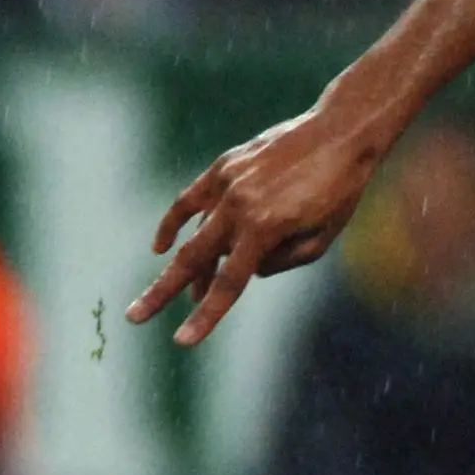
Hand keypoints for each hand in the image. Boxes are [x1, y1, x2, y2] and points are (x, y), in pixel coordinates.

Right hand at [128, 100, 388, 344]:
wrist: (339, 133)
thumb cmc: (340, 192)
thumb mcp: (322, 238)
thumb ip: (283, 262)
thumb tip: (246, 271)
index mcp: (266, 228)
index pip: (230, 283)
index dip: (206, 316)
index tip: (182, 341)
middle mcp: (240, 207)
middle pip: (194, 260)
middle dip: (162, 292)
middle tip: (134, 317)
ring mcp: (227, 184)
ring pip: (193, 233)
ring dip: (186, 266)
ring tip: (181, 293)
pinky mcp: (224, 167)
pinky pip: (189, 200)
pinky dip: (173, 223)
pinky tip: (161, 246)